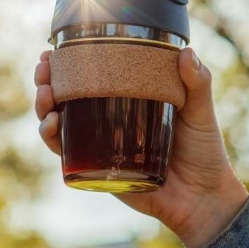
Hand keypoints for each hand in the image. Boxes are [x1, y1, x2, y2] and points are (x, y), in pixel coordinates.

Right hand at [34, 48, 247, 247]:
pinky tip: (52, 126)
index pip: (91, 77)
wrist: (203, 198)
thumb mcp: (201, 112)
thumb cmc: (204, 152)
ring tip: (45, 95)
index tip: (54, 49)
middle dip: (47, 81)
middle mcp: (109, 122)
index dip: (68, 63)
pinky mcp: (98, 171)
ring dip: (43, 107)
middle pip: (67, 97)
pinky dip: (54, 139)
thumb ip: (198, 82)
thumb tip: (187, 52)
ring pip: (60, 124)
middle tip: (44, 69)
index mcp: (128, 100)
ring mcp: (101, 147)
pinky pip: (67, 155)